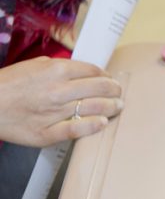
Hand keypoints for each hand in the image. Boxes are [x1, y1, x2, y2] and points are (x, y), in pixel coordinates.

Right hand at [0, 57, 122, 146]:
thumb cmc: (9, 83)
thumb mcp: (37, 65)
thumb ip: (62, 67)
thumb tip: (83, 71)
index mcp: (58, 70)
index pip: (94, 71)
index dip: (106, 76)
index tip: (110, 80)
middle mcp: (59, 90)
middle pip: (99, 88)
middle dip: (114, 90)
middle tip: (119, 93)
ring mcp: (53, 112)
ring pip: (92, 107)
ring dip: (110, 107)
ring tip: (117, 107)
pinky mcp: (45, 133)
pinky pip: (75, 129)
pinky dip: (92, 126)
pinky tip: (101, 123)